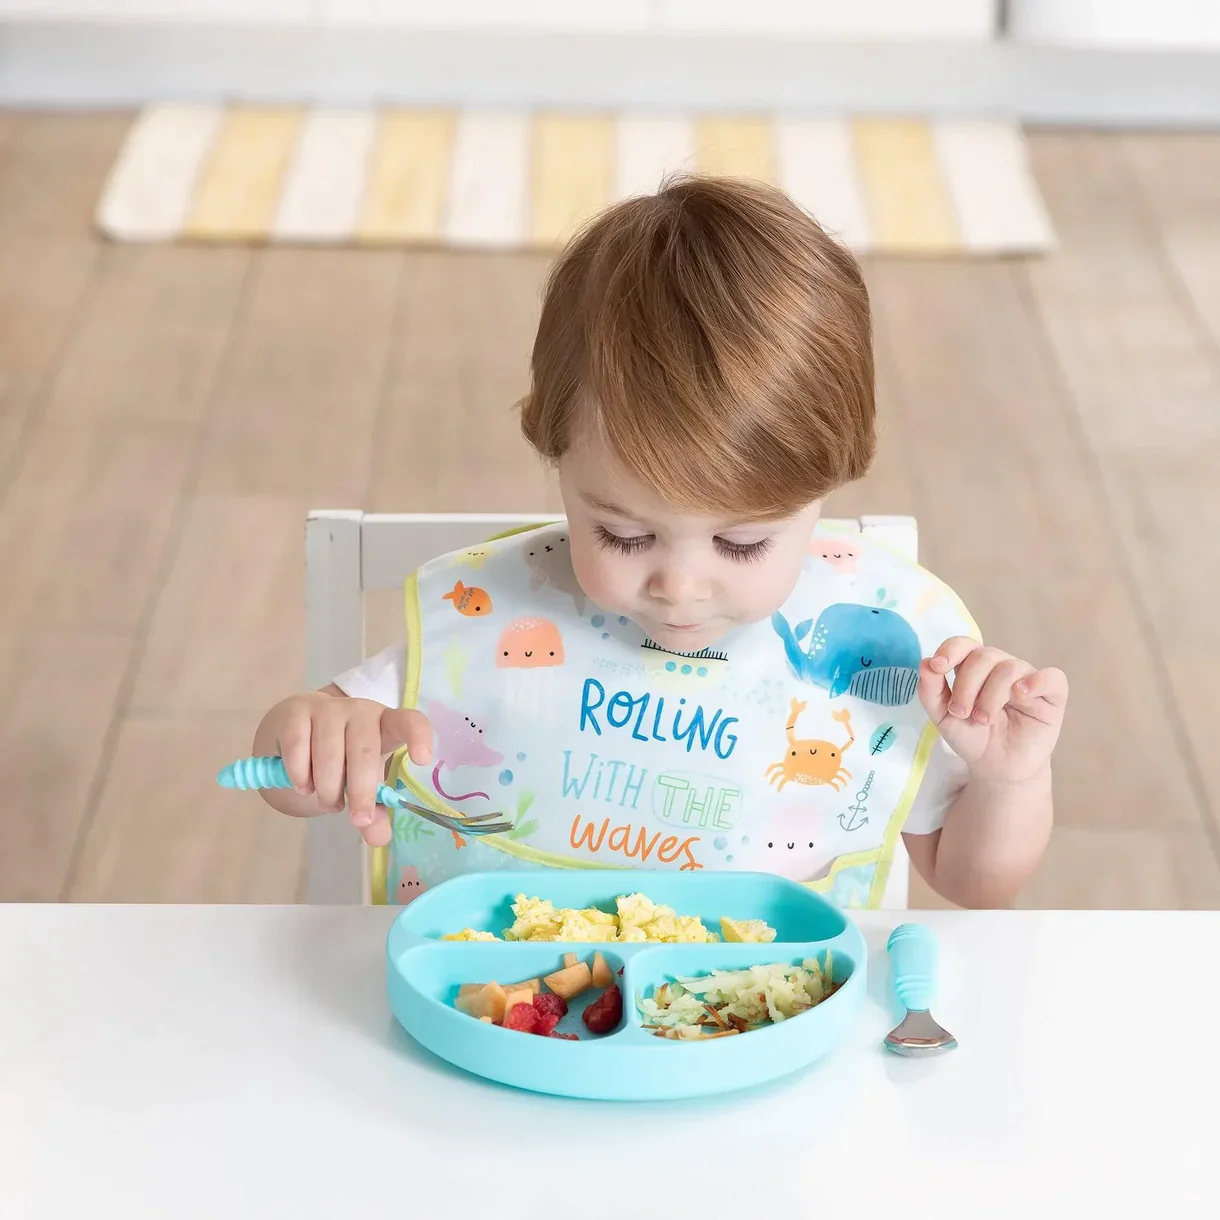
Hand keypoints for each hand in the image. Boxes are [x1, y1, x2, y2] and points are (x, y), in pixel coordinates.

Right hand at [258, 692, 432, 846]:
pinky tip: (303, 786)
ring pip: (328, 753)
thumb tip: (380, 839)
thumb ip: (372, 810)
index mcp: (385, 725)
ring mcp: (326, 709)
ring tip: (328, 802)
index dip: (417, 736)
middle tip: (357, 818)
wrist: (295, 733)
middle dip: (361, 792)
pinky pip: (298, 749)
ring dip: (327, 788)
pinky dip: (299, 775)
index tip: (422, 759)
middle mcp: (359, 712)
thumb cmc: (339, 758)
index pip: (409, 721)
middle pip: (364, 751)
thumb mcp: (361, 782)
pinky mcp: (295, 713)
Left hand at [918, 638, 1067, 784]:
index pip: (965, 644)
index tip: (938, 667)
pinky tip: (1020, 694)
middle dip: (967, 685)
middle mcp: (1002, 667)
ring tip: (983, 720)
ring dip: (991, 695)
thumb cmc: (972, 737)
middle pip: (984, 656)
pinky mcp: (1052, 696)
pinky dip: (1036, 682)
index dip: (951, 650)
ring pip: (1010, 668)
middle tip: (960, 713)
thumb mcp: (943, 717)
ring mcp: (1028, 679)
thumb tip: (925, 662)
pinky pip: (1051, 677)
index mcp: (975, 668)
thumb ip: (931, 690)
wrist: (996, 768)